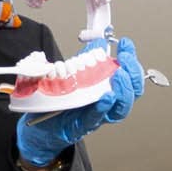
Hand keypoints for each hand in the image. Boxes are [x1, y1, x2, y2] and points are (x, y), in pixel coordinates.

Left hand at [15, 34, 147, 168]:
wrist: (39, 128)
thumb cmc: (58, 104)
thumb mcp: (71, 76)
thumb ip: (85, 61)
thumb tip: (97, 42)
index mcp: (106, 91)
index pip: (129, 77)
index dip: (131, 60)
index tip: (125, 44)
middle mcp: (106, 104)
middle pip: (132, 92)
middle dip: (132, 73)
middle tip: (125, 58)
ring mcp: (95, 116)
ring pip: (120, 108)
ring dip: (123, 90)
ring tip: (120, 75)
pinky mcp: (81, 126)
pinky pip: (97, 118)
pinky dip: (103, 107)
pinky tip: (106, 97)